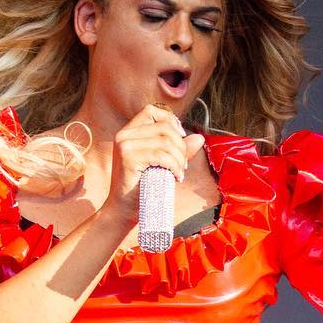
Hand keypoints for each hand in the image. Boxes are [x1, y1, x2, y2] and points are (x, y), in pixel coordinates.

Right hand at [102, 106, 205, 227]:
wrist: (123, 211)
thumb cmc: (142, 189)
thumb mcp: (162, 165)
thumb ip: (178, 150)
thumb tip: (199, 138)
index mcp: (129, 133)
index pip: (152, 111)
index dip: (171, 122)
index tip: (181, 140)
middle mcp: (124, 135)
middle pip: (164, 127)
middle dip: (181, 145)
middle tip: (183, 165)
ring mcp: (124, 145)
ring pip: (165, 141)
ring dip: (180, 158)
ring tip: (180, 172)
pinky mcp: (128, 157)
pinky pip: (161, 155)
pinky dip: (174, 166)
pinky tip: (176, 177)